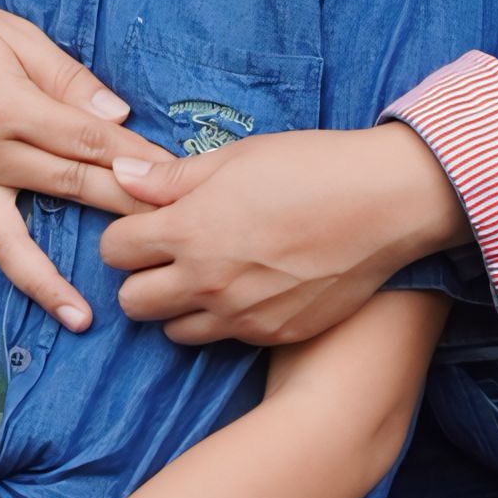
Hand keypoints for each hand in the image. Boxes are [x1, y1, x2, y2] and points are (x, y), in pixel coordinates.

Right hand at [0, 0, 169, 353]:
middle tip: (167, 245)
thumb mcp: (18, 37)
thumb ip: (68, 80)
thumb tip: (118, 118)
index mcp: (8, 108)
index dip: (135, 161)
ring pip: (8, 244)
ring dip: (45, 284)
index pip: (87, 142)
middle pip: (67, 189)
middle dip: (121, 215)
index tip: (176, 181)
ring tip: (80, 320)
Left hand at [100, 125, 463, 347]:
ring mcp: (241, 315)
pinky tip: (250, 287)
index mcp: (189, 230)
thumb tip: (121, 175)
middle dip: (140, 277)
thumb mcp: (235, 158)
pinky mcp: (273, 334)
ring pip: (174, 331)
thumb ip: (170, 178)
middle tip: (168, 256)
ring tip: (208, 275)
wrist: (384, 204)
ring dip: (179, 306)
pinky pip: (225, 339)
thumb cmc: (310, 168)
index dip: (124, 235)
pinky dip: (226, 319)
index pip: (113, 251)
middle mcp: (207, 281)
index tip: (146, 225)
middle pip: (132, 302)